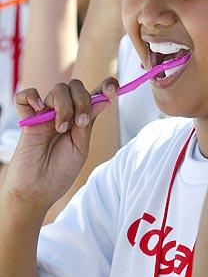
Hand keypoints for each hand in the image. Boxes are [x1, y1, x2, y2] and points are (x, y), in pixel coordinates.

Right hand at [3, 77, 119, 211]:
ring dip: (64, 106)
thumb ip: (89, 123)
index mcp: (81, 117)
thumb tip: (105, 99)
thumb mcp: (81, 147)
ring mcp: (45, 113)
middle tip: (81, 122)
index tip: (113, 90)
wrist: (38, 191)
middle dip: (83, 100)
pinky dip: (32, 96)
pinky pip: (24, 96)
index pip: (94, 93)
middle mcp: (64, 111)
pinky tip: (39, 109)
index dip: (106, 86)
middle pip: (76, 86)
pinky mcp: (26, 118)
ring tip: (61, 129)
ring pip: (58, 89)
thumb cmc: (60, 171)